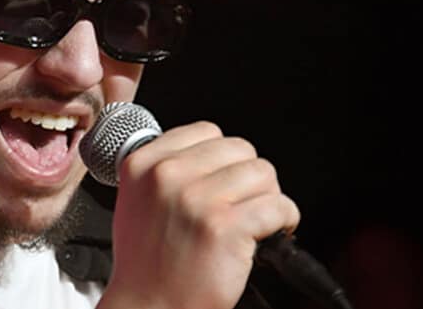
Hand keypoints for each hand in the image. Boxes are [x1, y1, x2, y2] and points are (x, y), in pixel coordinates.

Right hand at [96, 121, 300, 308]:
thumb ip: (165, 172)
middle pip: (240, 149)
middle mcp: (167, 176)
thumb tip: (211, 156)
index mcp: (143, 164)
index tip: (226, 181)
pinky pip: (278, 206)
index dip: (224, 159)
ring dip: (268, 198)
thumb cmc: (145, 265)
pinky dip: (285, 221)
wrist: (148, 308)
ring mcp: (197, 199)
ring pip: (263, 174)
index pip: (207, 132)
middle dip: (249, 179)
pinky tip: (271, 235)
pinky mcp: (226, 227)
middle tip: (244, 205)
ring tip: (257, 221)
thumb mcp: (137, 202)